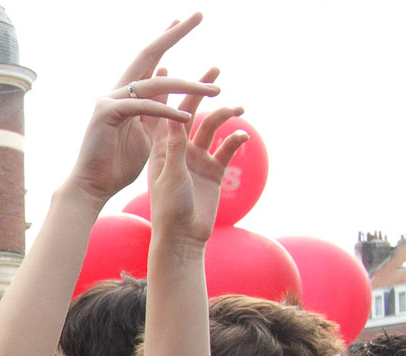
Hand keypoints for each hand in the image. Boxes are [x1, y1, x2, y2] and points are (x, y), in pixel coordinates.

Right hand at [64, 15, 218, 202]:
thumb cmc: (118, 164)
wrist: (92, 186)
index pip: (151, 59)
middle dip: (175, 34)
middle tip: (199, 14)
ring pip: (154, 83)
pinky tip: (185, 119)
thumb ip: (156, 111)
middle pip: (149, 54)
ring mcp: (109, 100)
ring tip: (213, 91)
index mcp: (127, 94)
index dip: (168, 38)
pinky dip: (165, 111)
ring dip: (188, 86)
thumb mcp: (146, 133)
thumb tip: (168, 88)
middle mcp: (117, 91)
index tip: (184, 20)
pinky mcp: (107, 114)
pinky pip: (143, 107)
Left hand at [146, 82, 246, 245]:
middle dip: (201, 92)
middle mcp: (180, 150)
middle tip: (214, 71)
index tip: (167, 67)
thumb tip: (173, 115)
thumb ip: (175, 146)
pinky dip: (235, 141)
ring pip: (213, 128)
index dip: (166, 91)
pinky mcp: (214, 171)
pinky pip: (227, 149)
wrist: (183, 238)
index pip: (165, 113)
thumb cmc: (170, 210)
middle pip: (191, 114)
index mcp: (162, 148)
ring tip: (238, 108)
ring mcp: (198, 159)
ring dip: (225, 115)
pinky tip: (242, 137)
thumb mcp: (171, 174)